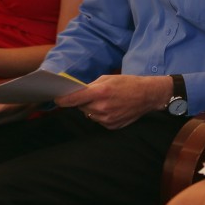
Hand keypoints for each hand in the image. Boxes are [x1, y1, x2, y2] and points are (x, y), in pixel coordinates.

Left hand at [54, 74, 170, 129]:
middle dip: (83, 101)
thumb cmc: (127, 83)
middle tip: (94, 95)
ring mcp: (107, 119)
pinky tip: (112, 108)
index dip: (63, 99)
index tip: (57, 99)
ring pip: (89, 114)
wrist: (147, 95)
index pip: (75, 99)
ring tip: (106, 101)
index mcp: (101, 92)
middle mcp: (102, 107)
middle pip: (81, 107)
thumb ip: (90, 86)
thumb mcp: (108, 78)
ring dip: (92, 108)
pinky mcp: (111, 126)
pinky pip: (98, 121)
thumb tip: (76, 92)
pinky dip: (101, 115)